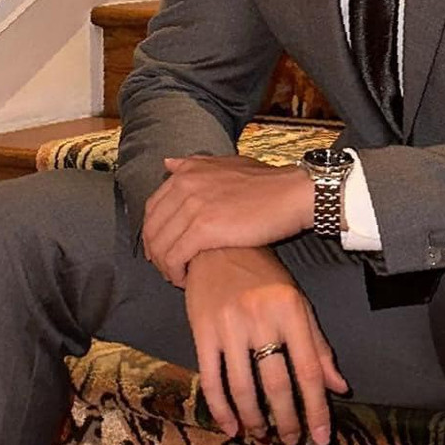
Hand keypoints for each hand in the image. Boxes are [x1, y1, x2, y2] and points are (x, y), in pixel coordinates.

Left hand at [142, 154, 314, 287]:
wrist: (291, 193)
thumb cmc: (266, 182)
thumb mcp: (227, 164)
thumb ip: (195, 164)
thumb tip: (168, 164)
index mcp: (188, 172)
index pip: (153, 207)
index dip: (152, 232)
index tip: (160, 248)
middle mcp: (184, 185)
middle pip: (152, 228)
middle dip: (155, 252)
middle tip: (166, 268)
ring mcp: (192, 206)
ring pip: (161, 245)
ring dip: (164, 266)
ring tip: (176, 277)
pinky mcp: (204, 229)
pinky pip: (175, 257)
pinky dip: (175, 272)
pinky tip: (185, 280)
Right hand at [184, 246, 349, 444]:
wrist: (216, 245)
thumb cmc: (262, 275)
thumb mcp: (296, 301)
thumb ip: (317, 345)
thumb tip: (339, 387)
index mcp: (291, 310)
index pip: (309, 369)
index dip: (316, 408)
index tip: (321, 437)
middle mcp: (261, 318)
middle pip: (277, 383)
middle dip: (286, 420)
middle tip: (292, 441)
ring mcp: (229, 325)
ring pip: (244, 387)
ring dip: (254, 419)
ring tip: (263, 435)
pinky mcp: (202, 331)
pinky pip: (211, 379)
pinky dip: (221, 409)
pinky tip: (231, 427)